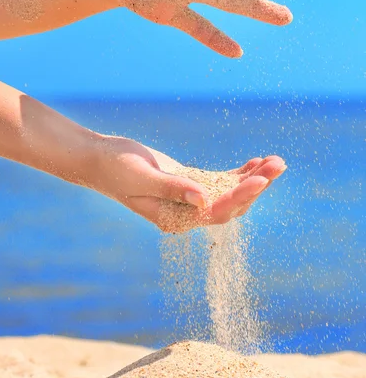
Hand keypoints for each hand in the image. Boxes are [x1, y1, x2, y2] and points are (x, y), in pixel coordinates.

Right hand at [91, 135, 285, 229]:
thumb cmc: (115, 168)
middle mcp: (186, 213)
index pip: (215, 212)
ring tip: (277, 161)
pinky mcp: (190, 182)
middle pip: (230, 204)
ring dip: (253, 177)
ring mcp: (190, 198)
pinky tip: (257, 162)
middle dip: (255, 186)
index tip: (260, 180)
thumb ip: (173, 188)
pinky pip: (221, 181)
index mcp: (174, 219)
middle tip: (278, 165)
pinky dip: (239, 172)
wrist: (100, 159)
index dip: (240, 197)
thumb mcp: (142, 177)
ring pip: (229, 192)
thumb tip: (204, 198)